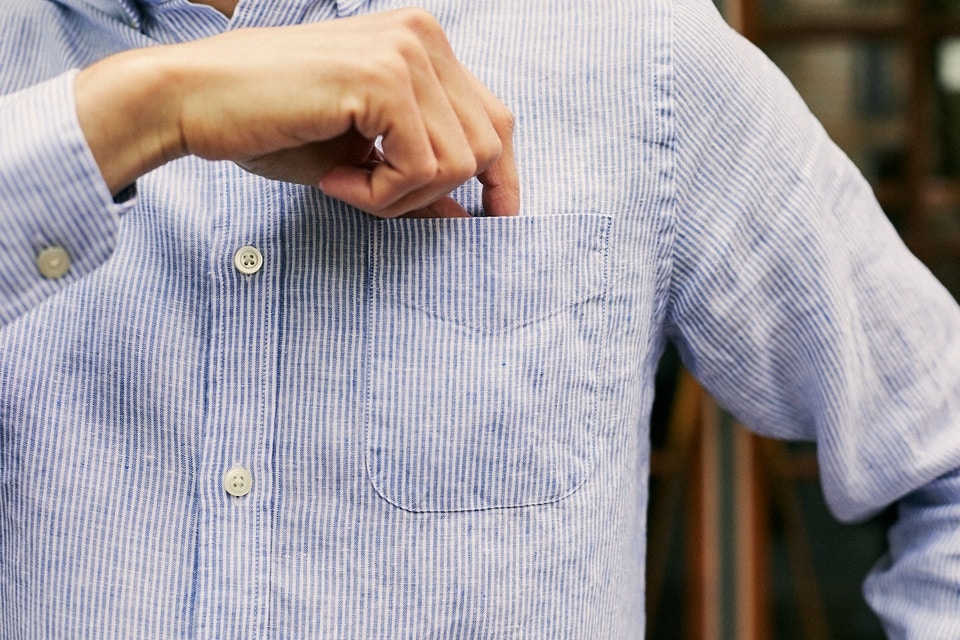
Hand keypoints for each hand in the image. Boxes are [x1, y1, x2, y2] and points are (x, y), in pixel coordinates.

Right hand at [75, 9, 518, 217]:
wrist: (193, 100)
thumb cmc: (270, 126)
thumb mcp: (361, 159)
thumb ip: (419, 176)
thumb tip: (465, 215)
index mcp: (423, 45)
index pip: (495, 119)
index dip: (502, 177)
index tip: (496, 220)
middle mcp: (424, 37)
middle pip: (488, 144)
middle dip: (435, 194)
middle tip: (370, 199)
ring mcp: (407, 51)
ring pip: (459, 163)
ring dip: (402, 198)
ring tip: (345, 185)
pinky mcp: (384, 78)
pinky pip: (421, 168)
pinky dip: (380, 195)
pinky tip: (334, 181)